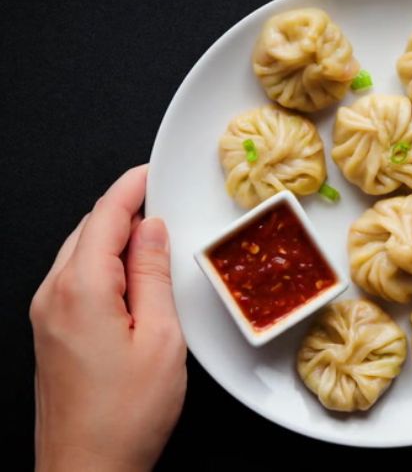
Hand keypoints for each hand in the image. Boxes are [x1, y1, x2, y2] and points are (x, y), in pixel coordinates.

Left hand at [30, 166, 185, 471]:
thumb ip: (153, 275)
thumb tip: (152, 230)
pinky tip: (130, 278)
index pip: (104, 217)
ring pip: (79, 254)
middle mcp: (53, 296)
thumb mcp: (161, 337)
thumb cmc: (126, 413)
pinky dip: (103, 265)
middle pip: (87, 231)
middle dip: (123, 210)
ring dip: (113, 238)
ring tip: (153, 241)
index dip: (130, 188)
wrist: (88, 468)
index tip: (150, 172)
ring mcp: (45, 316)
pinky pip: (74, 280)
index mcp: (81, 290)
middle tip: (161, 204)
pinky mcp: (50, 333)